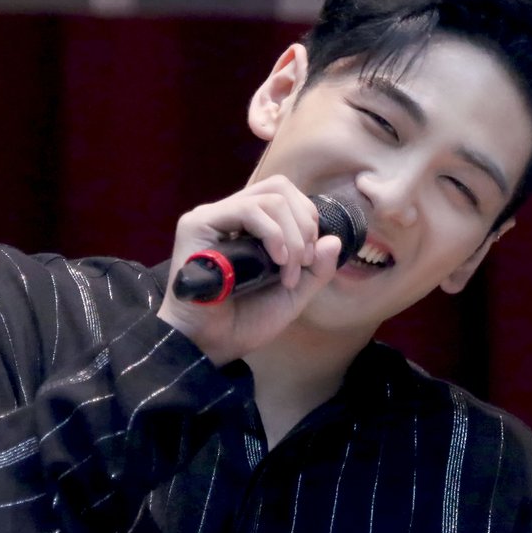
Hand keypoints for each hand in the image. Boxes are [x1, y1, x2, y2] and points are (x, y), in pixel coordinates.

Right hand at [156, 175, 341, 364]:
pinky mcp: (198, 224)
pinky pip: (248, 210)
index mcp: (248, 225)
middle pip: (280, 188)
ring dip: (292, 235)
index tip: (308, 261)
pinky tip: (276, 260)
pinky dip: (273, 233)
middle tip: (303, 262)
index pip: (286, 196)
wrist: (212, 345)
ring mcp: (213, 217)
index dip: (308, 221)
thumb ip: (316, 270)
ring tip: (288, 269)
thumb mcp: (293, 295)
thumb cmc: (245, 321)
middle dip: (305, 224)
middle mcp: (229, 215)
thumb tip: (333, 239)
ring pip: (270, 198)